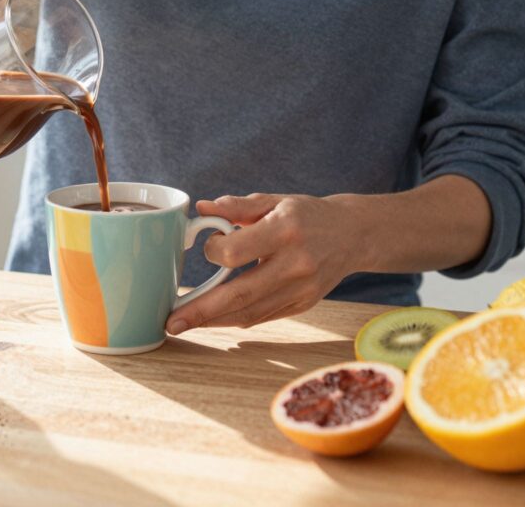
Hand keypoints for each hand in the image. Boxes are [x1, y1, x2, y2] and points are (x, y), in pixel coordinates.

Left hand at [166, 193, 366, 334]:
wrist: (353, 234)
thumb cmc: (308, 214)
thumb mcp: (274, 201)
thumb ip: (237, 206)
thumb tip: (202, 208)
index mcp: (285, 231)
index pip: (235, 252)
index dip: (213, 251)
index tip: (209, 243)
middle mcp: (295, 264)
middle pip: (240, 294)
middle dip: (201, 310)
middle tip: (171, 322)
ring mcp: (302, 289)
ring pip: (250, 312)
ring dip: (214, 321)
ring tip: (184, 324)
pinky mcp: (304, 304)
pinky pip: (263, 316)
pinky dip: (236, 318)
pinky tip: (214, 319)